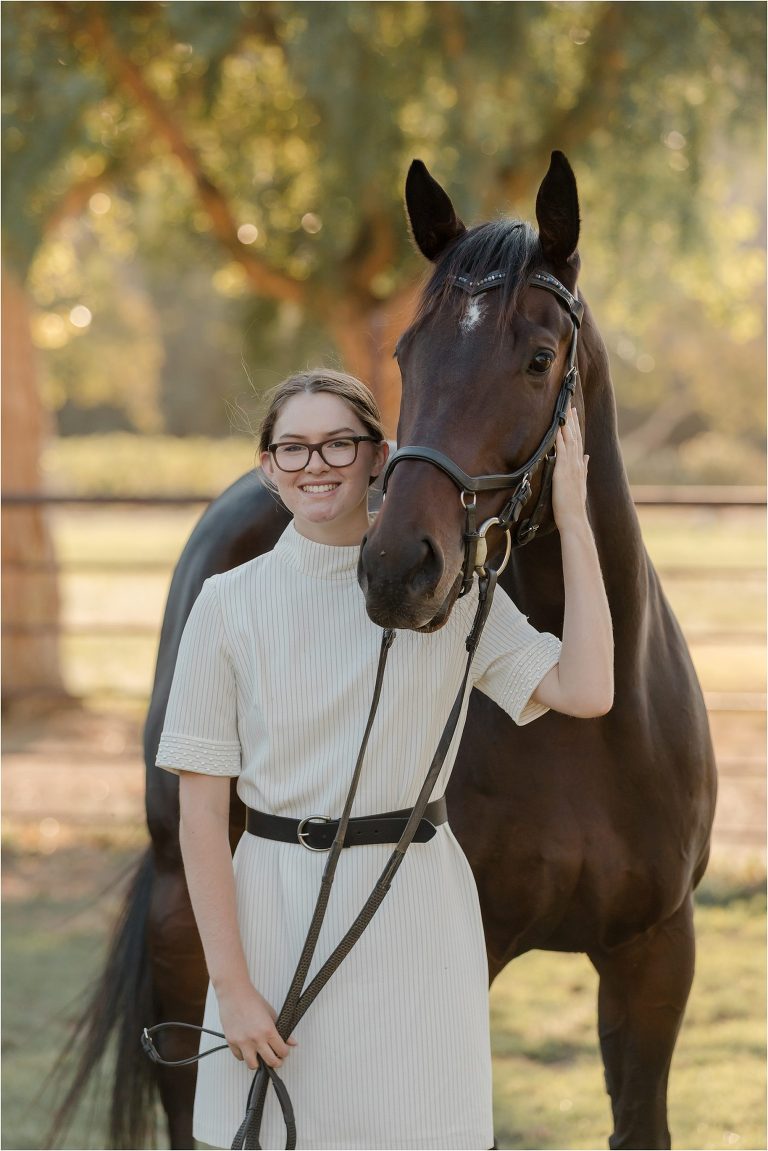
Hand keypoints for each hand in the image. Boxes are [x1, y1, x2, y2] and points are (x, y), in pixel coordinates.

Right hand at [216, 982, 296, 1069]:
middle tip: (276, 1059)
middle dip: (276, 1062)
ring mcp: (242, 1042)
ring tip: (260, 1056)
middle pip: (270, 1062)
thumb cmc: (251, 999)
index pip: (282, 1051)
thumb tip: (292, 1041)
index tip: (284, 1051)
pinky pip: (239, 1057)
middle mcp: (256, 1039)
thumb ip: (281, 1028)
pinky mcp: (231, 1042)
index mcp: (268, 1030)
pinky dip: (244, 1055)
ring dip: (258, 1062)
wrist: (234, 993)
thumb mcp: (271, 1013)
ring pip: (253, 1065)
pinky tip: (247, 1049)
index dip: (285, 1052)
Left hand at [551, 407, 588, 531]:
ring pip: (570, 440)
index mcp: (579, 466)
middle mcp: (577, 463)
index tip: (573, 413)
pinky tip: (557, 427)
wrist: (575, 519)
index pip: (577, 441)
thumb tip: (587, 457)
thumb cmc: (574, 505)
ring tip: (564, 409)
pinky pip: (561, 450)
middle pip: (575, 436)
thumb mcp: (580, 484)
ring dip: (567, 424)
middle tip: (569, 403)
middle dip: (572, 420)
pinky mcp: (563, 471)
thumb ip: (583, 469)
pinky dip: (559, 437)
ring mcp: (571, 466)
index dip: (575, 427)